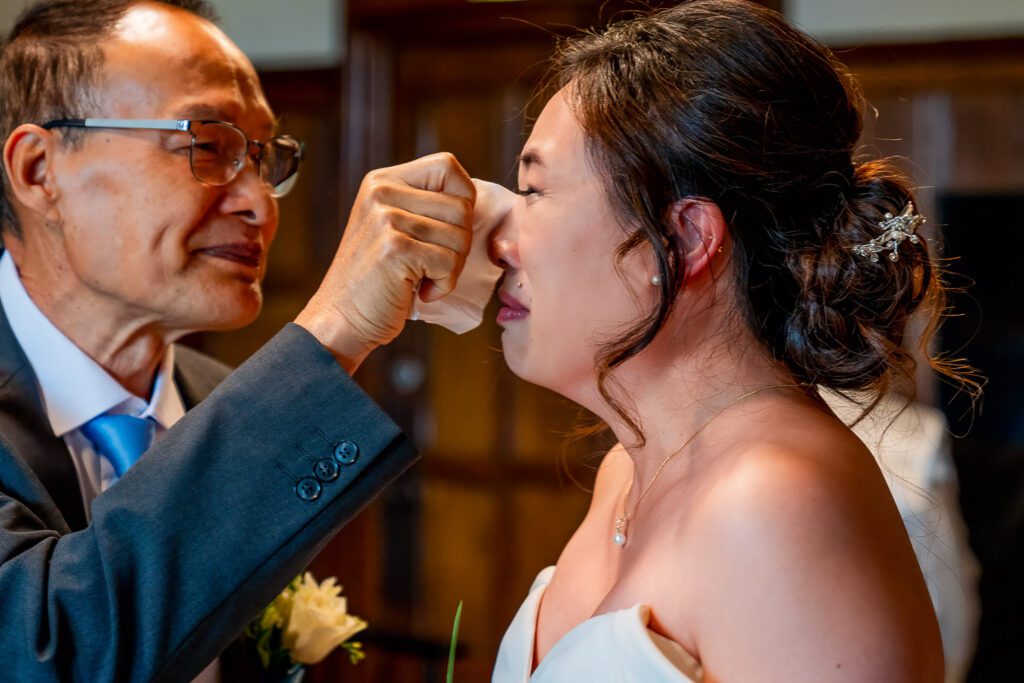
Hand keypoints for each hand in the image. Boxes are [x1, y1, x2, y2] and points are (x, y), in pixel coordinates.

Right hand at [296, 153, 474, 372]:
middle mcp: (381, 192)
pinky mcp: (395, 248)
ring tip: (420, 277)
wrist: (340, 319)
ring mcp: (386, 218)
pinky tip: (417, 291)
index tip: (446, 228)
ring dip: (450, 268)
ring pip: (460, 236)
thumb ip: (423, 206)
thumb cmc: (376, 280)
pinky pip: (449, 262)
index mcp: (382, 181)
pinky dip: (442, 286)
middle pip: (461, 206)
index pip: (448, 166)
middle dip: (459, 243)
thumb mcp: (392, 227)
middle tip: (431, 264)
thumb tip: (473, 200)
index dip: (462, 198)